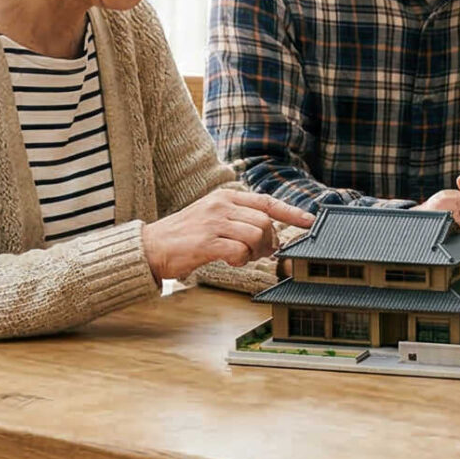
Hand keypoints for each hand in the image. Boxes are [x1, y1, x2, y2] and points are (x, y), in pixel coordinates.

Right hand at [141, 188, 315, 280]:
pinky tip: (230, 261)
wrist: (150, 247)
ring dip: (256, 252)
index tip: (309, 221)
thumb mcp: (212, 217)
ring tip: (242, 257)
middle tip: (261, 253)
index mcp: (225, 197)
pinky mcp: (206, 242)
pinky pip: (239, 251)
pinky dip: (241, 260)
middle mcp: (222, 205)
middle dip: (270, 242)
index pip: (267, 201)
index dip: (292, 211)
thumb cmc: (183, 236)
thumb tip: (269, 234)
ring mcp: (214, 222)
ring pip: (256, 235)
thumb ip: (238, 219)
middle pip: (266, 222)